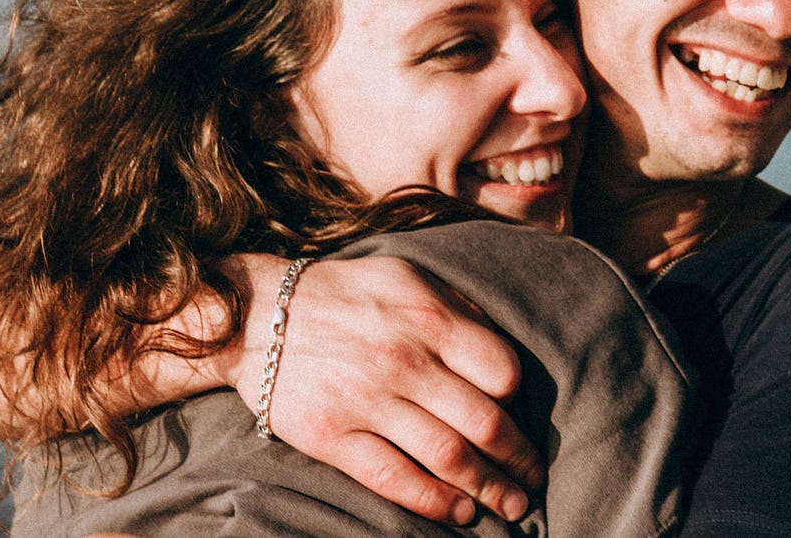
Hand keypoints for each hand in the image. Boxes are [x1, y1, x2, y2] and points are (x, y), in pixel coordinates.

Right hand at [217, 255, 542, 524]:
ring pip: (448, 456)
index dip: (518, 397)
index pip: (501, 370)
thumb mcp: (405, 277)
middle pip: (484, 422)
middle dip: (519, 458)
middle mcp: (403, 360)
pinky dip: (435, 502)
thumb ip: (456, 308)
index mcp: (427, 317)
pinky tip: (460, 513)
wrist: (256, 316)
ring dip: (489, 488)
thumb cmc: (344, 294)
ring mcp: (367, 401)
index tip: (518, 412)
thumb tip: (502, 349)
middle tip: (533, 477)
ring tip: (511, 505)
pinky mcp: (334, 437)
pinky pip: (395, 478)